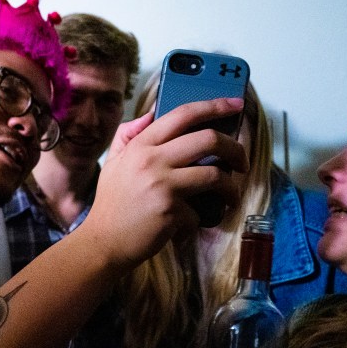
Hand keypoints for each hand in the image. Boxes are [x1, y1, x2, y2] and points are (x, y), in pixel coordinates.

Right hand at [81, 98, 247, 271]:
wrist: (104, 243)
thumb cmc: (112, 205)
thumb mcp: (113, 163)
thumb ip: (128, 135)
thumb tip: (150, 114)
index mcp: (140, 145)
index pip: (183, 115)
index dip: (214, 106)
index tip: (235, 104)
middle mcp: (151, 160)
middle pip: (209, 140)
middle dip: (235, 150)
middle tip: (241, 162)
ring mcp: (162, 185)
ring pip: (215, 176)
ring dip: (231, 188)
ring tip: (231, 197)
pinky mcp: (170, 211)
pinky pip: (200, 211)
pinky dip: (198, 221)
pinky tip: (186, 227)